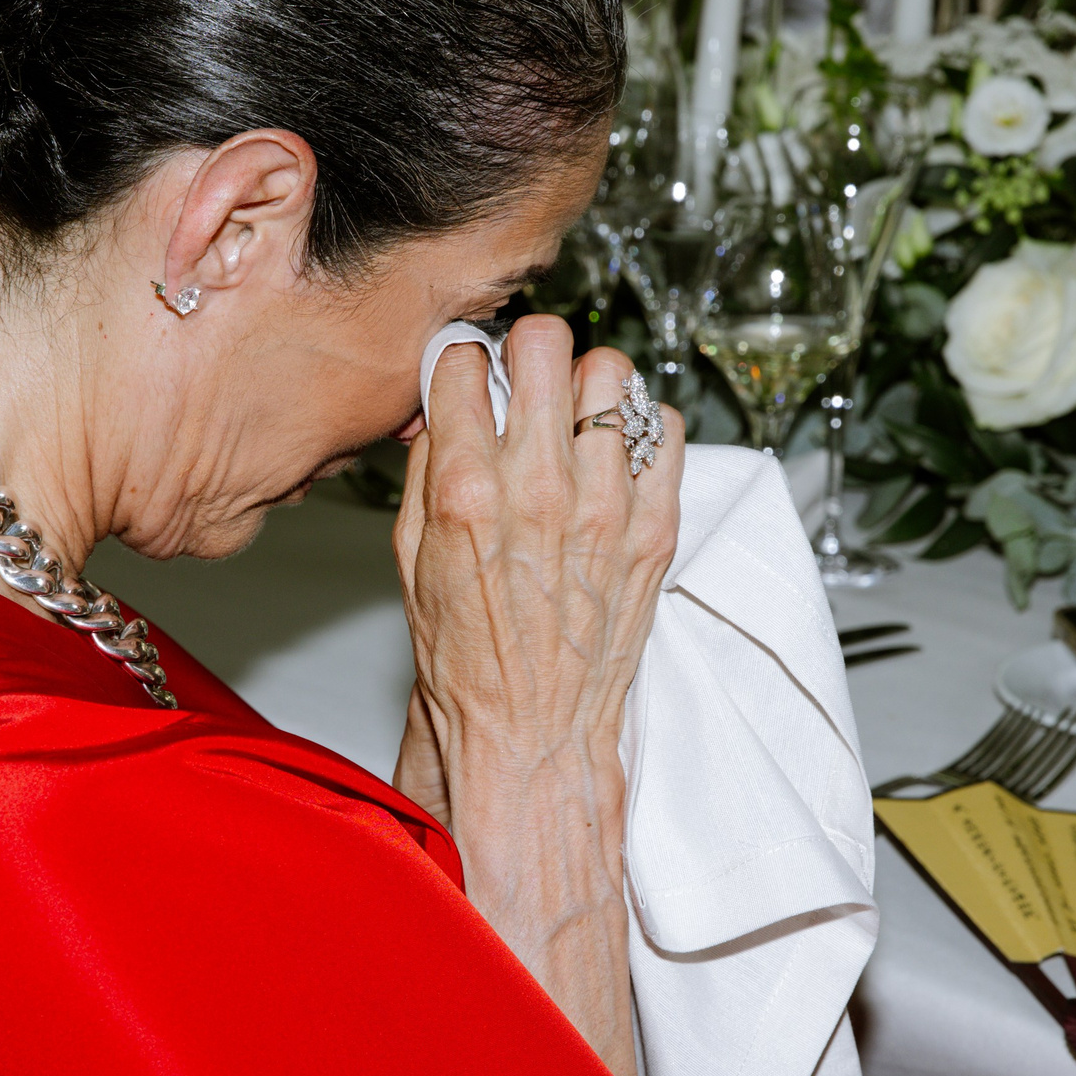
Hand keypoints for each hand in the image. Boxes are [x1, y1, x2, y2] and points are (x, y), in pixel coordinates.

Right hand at [394, 318, 683, 1075]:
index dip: (463, 362)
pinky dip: (642, 429)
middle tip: (526, 379)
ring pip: (612, 371)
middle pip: (545, 342)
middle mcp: (540, 490)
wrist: (531, 733)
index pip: (465, 361)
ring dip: (587, 384)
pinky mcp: (655, 528)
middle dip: (528, 350)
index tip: (469, 377)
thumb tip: (442, 405)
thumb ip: (427, 470)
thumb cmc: (466, 659)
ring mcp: (606, 507)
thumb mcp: (410, 557)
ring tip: (575, 416)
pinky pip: (665, 429)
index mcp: (467, 492)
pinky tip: (618, 454)